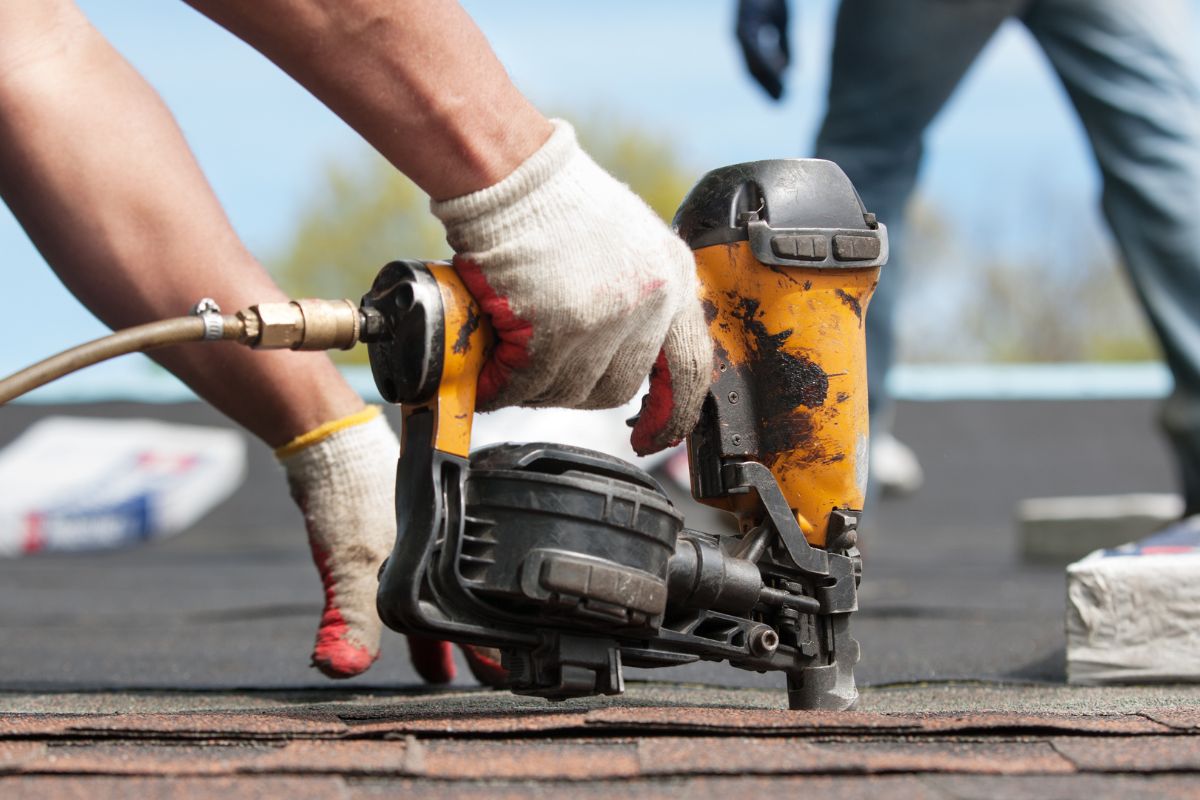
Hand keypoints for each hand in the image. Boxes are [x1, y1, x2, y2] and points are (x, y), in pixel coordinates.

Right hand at [431, 120, 712, 455]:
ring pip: (570, 390)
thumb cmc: (558, 199)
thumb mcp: (629, 242)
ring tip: (508, 361)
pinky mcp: (557, 328)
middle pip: (618, 386)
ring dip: (535, 387)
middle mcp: (650, 302)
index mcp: (673, 280)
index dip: (672, 412)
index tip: (653, 436)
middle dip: (575, 387)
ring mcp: (605, 318)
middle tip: (542, 371)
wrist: (513, 172)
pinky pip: (528, 382)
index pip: (690, 367)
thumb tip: (624, 350)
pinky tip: (488, 372)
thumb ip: (639, 295)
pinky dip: (502, 385)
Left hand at [736, 0, 791, 99]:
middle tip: (781, 103)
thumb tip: (789, 71)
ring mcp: (741, 27)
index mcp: (747, 38)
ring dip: (766, 78)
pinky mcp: (747, 20)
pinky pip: (755, 45)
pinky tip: (780, 70)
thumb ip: (783, 46)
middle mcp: (740, 35)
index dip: (767, 84)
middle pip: (751, 69)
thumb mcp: (783, 23)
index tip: (781, 100)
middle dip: (766, 87)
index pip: (755, 68)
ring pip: (752, 60)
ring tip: (780, 93)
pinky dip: (766, 59)